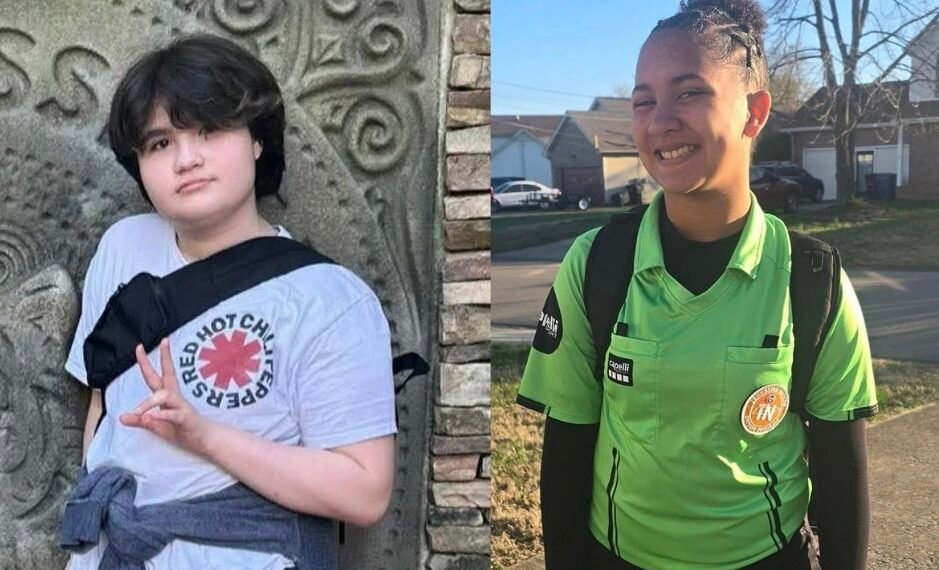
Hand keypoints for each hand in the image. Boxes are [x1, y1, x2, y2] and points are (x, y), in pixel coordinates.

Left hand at [120, 338, 212, 455]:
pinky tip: (152, 417)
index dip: (146, 362)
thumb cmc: (183, 430)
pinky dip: (162, 415)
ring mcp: (182, 407)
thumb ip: (140, 421)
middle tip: (161, 343)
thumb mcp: (157, 427)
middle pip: (169, 374)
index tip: (140, 347)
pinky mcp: (186, 419)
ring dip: (149, 403)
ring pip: (166, 396)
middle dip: (165, 358)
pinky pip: (173, 414)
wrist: (206, 440)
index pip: (156, 376)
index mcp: (167, 397)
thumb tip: (122, 417)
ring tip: (138, 412)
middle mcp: (175, 398)